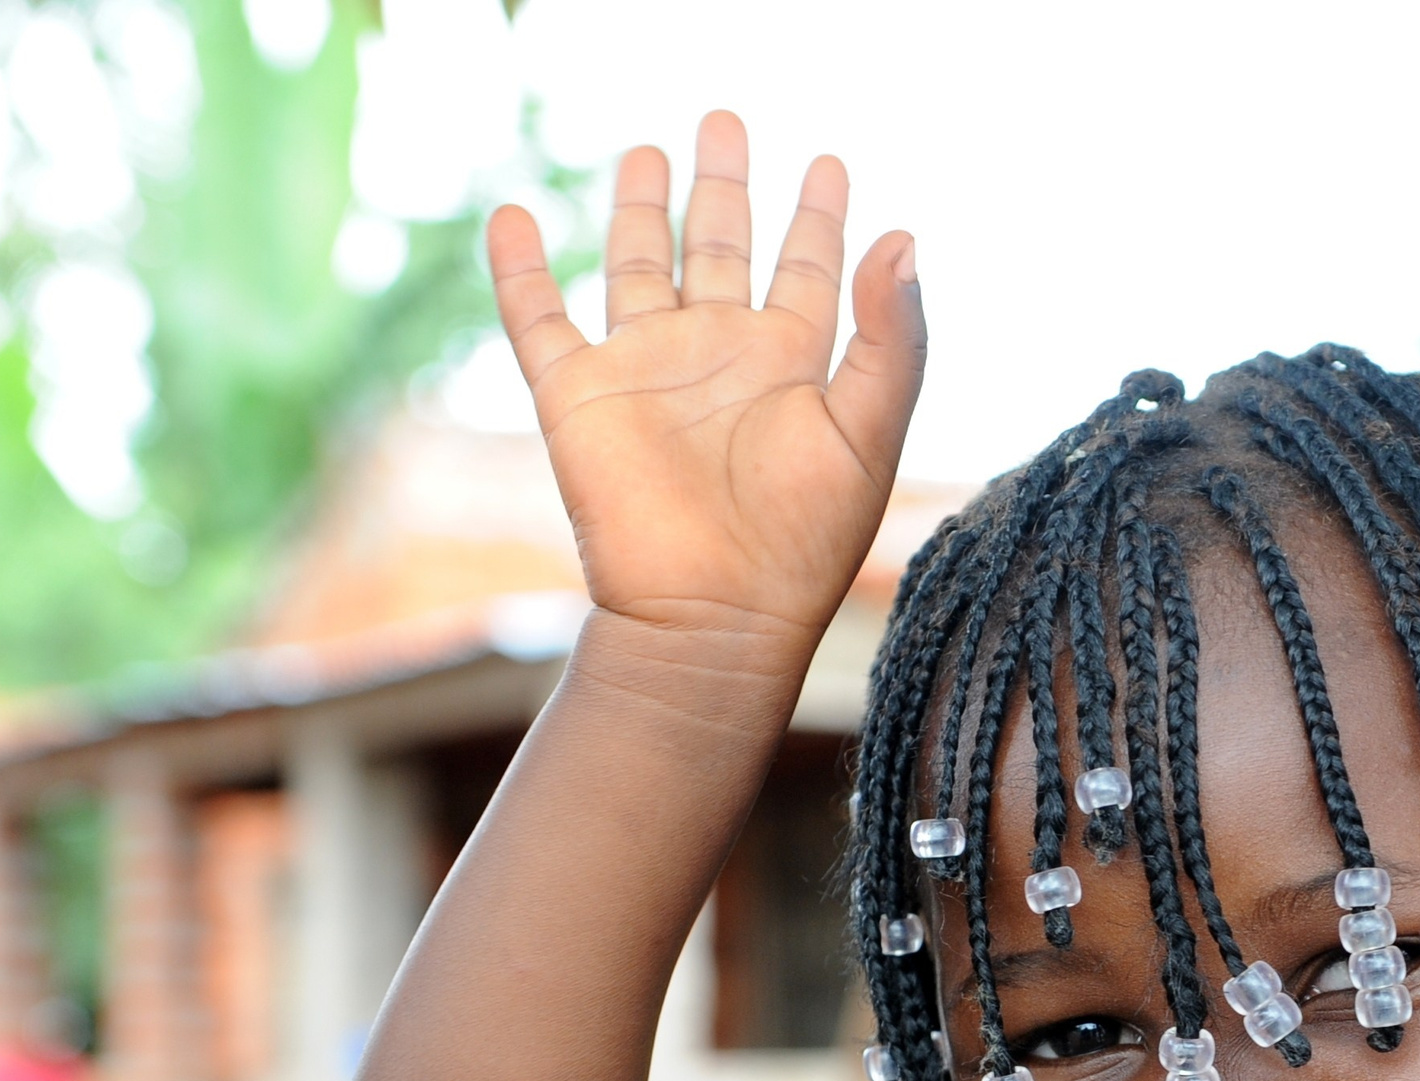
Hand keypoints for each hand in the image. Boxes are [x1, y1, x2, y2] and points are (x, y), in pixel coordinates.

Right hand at [488, 110, 925, 649]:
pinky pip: (539, 320)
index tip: (827, 161)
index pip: (808, 267)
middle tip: (724, 119)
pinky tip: (513, 219)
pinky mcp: (578, 399)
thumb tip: (905, 235)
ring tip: (646, 149)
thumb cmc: (804, 546)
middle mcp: (718, 357)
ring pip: (639, 266)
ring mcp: (645, 372)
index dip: (819, 214)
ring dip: (641, 208)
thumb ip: (893, 337)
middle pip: (721, 246)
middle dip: (725, 185)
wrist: (713, 621)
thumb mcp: (869, 432)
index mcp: (791, 363)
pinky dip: (521, 271)